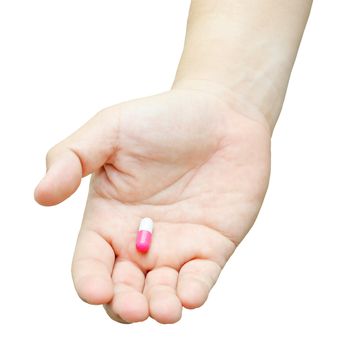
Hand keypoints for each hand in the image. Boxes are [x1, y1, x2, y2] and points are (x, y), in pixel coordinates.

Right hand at [34, 88, 270, 323]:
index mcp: (111, 216)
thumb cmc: (164, 117)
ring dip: (160, 307)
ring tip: (164, 309)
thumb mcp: (110, 128)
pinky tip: (191, 296)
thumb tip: (41, 195)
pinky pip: (201, 278)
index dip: (90, 281)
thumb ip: (72, 157)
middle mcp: (141, 237)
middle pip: (124, 287)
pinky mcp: (212, 245)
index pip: (91, 262)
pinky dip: (194, 292)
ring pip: (162, 292)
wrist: (221, 114)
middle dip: (126, 305)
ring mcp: (178, 244)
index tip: (96, 291)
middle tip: (135, 307)